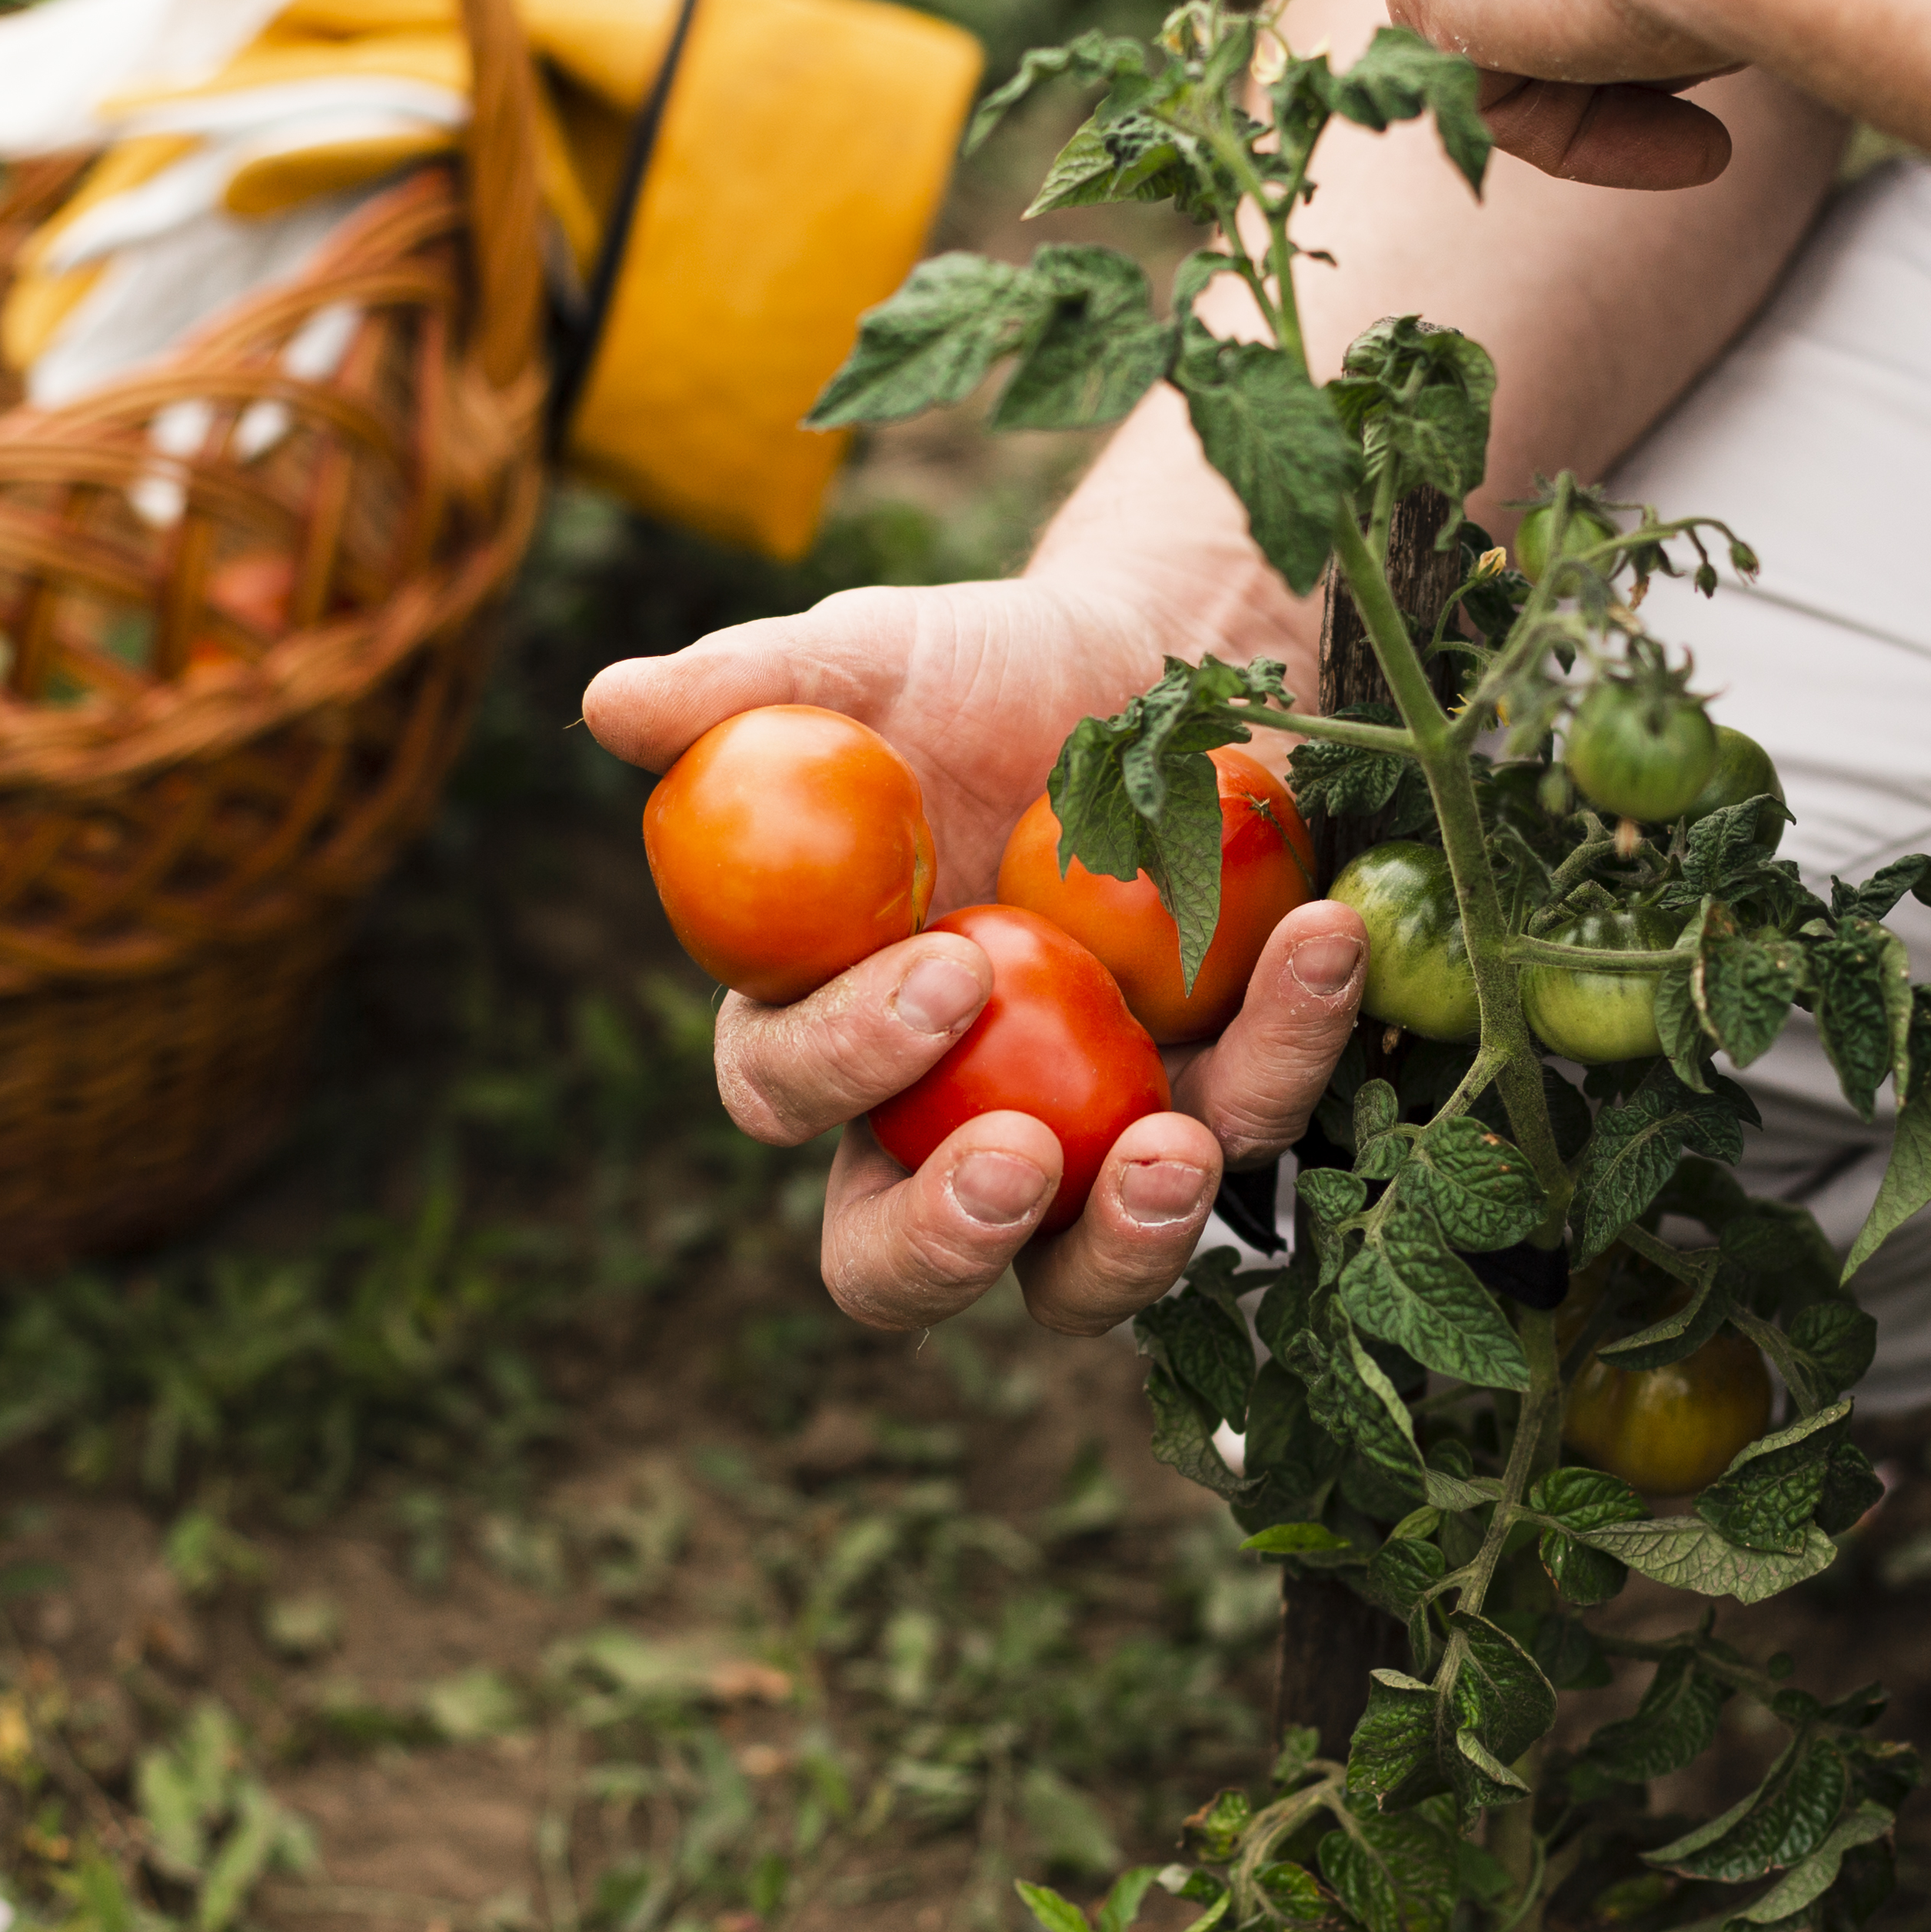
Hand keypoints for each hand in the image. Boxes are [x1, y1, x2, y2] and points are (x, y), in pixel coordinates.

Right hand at [583, 575, 1359, 1335]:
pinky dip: (1291, 1045)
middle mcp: (938, 1119)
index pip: (786, 1093)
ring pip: (1080, 1276)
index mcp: (825, 1025)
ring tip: (1180, 1150)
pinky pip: (1255, 1125)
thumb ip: (750, 685)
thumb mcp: (875, 656)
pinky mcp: (1222, 1105)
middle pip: (896, 1263)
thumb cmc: (984, 670)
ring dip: (1131, 1239)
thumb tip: (608, 704)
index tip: (942, 978)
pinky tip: (1321, 940)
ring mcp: (1084, 1138)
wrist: (1162, 654)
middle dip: (946, 1244)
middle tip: (1018, 1170)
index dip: (842, 1061)